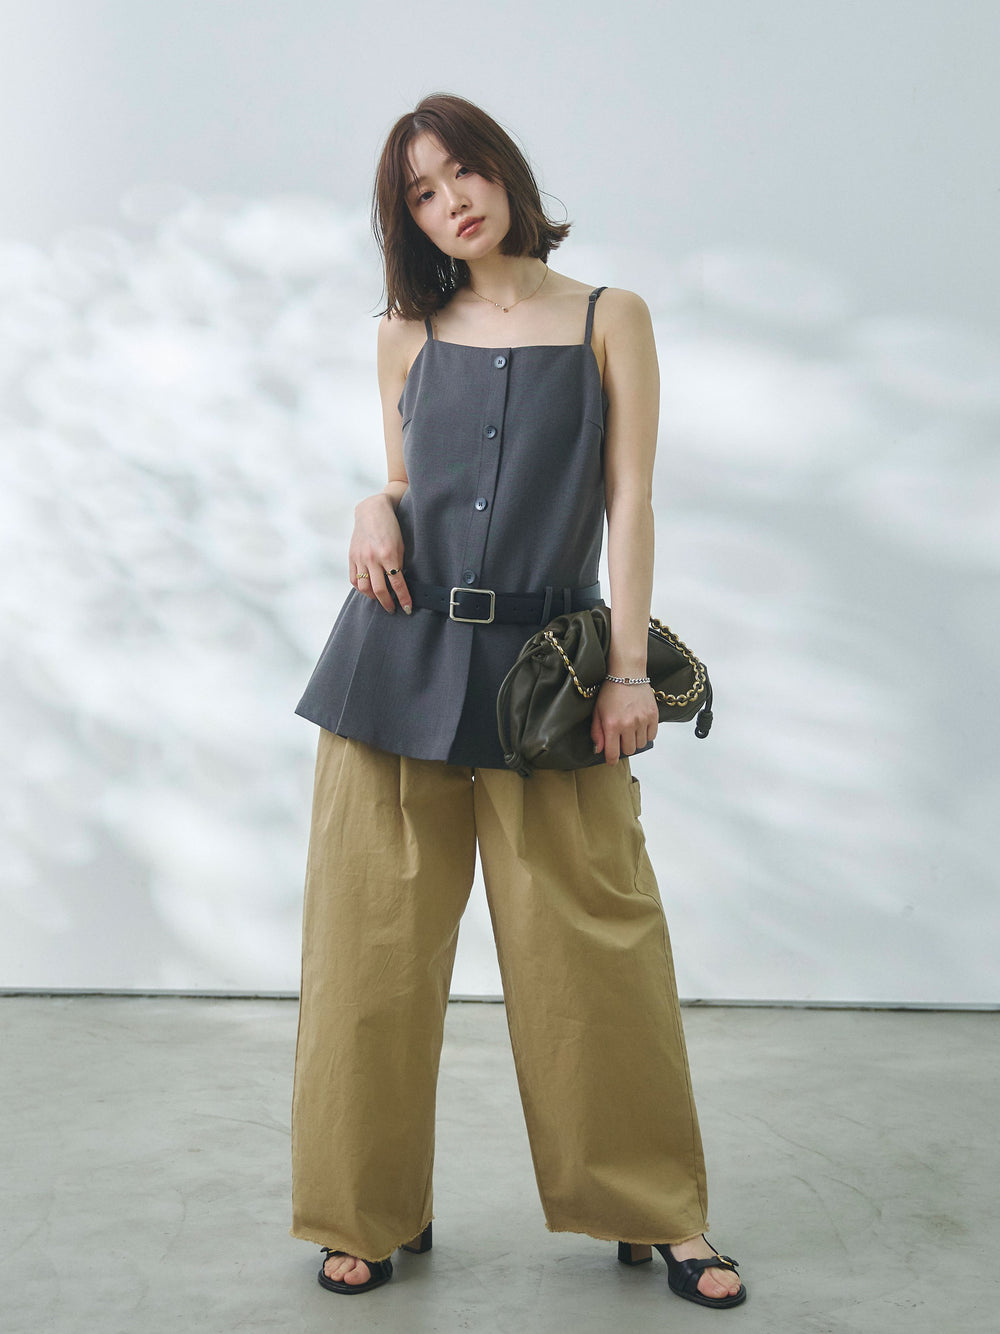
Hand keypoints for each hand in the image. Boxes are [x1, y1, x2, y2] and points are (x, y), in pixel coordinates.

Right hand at [348, 494, 411, 613]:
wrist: (372, 510)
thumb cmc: (391, 527)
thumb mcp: (400, 545)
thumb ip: (398, 564)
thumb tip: (398, 584)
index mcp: (388, 554)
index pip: (397, 584)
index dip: (403, 598)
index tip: (407, 608)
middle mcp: (372, 558)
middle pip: (379, 590)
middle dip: (387, 603)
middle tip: (393, 609)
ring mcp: (360, 558)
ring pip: (364, 588)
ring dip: (373, 598)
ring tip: (380, 599)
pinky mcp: (351, 557)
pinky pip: (354, 580)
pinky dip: (361, 588)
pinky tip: (368, 590)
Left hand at [591, 681, 657, 763]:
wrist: (627, 673)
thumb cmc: (610, 691)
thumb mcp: (598, 711)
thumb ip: (597, 732)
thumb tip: (599, 750)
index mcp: (612, 725)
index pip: (613, 753)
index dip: (611, 760)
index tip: (611, 760)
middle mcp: (628, 724)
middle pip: (629, 751)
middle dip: (623, 747)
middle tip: (620, 738)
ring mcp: (642, 720)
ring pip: (641, 744)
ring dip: (635, 741)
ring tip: (630, 730)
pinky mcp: (653, 716)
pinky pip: (652, 736)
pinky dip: (646, 734)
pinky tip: (640, 726)